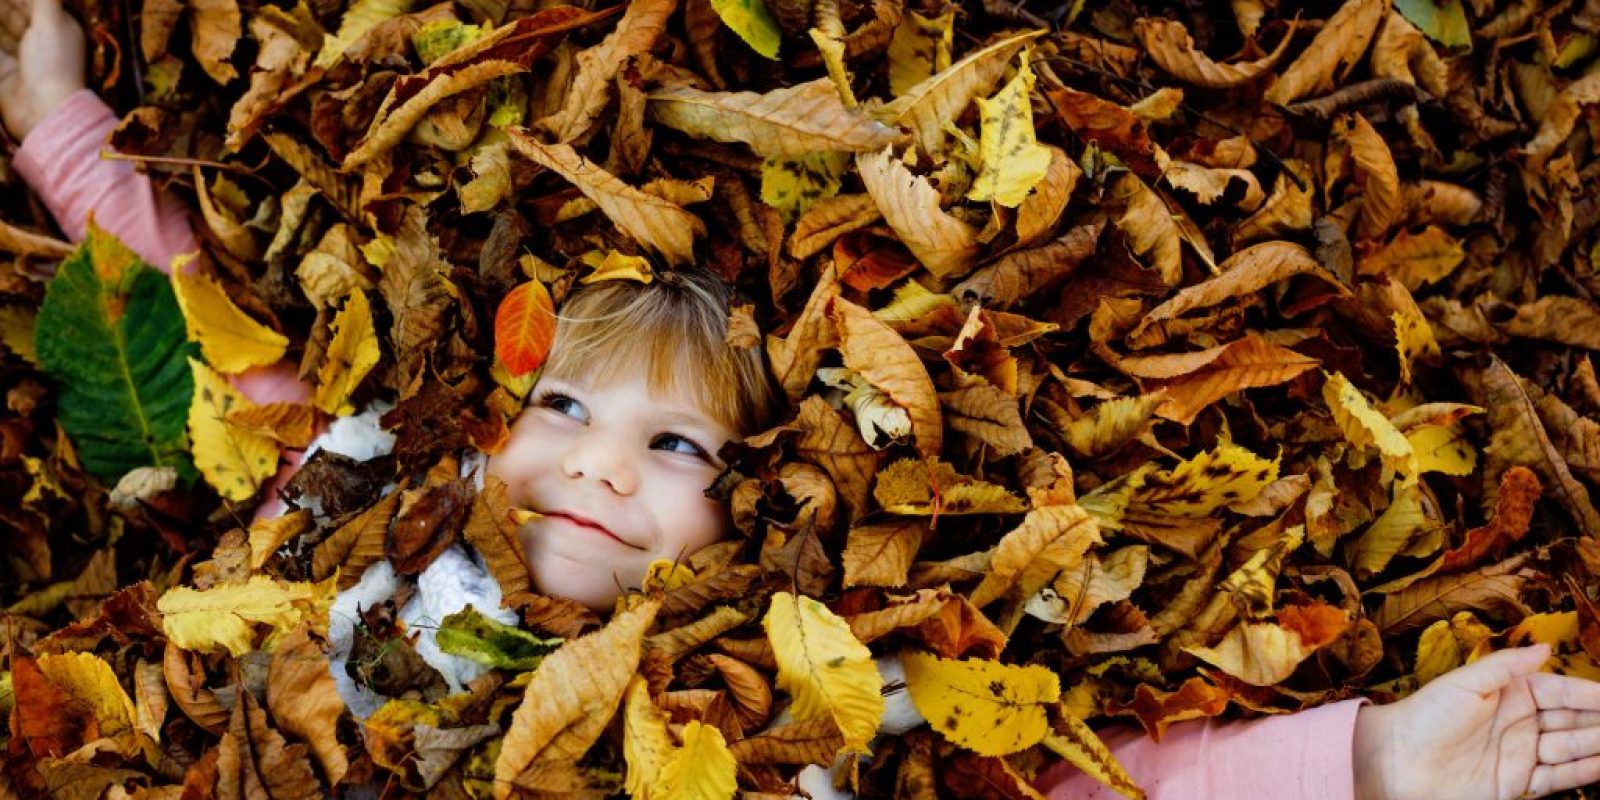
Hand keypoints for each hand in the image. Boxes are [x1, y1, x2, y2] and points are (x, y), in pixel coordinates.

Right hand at [0, 0, 84, 140]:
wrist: (43, 113)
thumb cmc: (53, 65)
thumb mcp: (51, 23)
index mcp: (58, 26)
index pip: (33, 1)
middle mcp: (40, 39)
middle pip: (13, 12)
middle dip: (4, 6)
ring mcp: (20, 56)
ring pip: (2, 28)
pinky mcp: (4, 71)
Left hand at [1354, 644, 1599, 799]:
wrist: (1397, 760)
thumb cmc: (1425, 715)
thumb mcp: (1465, 682)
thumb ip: (1507, 666)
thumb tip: (1546, 648)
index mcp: (1510, 693)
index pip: (1561, 690)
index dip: (1590, 693)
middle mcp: (1521, 722)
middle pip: (1572, 719)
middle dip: (1599, 719)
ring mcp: (1521, 753)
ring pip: (1571, 747)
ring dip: (1597, 743)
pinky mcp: (1517, 783)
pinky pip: (1559, 777)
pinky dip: (1584, 770)